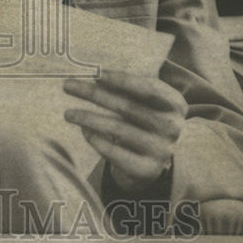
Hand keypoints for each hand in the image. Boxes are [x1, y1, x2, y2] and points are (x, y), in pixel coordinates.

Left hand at [63, 70, 187, 193]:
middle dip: (94, 95)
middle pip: (128, 107)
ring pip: (118, 129)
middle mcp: (172, 127)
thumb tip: (94, 76)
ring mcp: (161, 150)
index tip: (95, 73)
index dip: (122, 79)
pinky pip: (115, 152)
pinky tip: (84, 131)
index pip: (148, 88)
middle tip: (68, 86)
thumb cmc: (141, 119)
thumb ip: (125, 87)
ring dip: (89, 118)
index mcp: (175, 104)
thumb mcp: (142, 101)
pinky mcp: (146, 169)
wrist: (150, 160)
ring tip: (68, 113)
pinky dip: (96, 140)